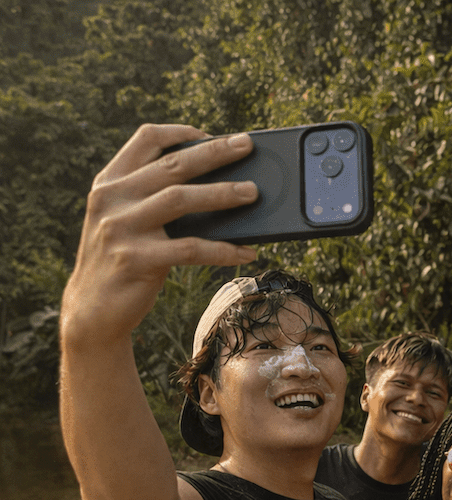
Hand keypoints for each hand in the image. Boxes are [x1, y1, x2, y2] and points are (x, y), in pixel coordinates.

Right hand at [63, 125, 258, 342]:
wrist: (92, 309)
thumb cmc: (122, 259)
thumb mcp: (126, 220)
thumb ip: (152, 198)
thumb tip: (215, 185)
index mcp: (109, 183)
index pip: (145, 139)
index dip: (181, 132)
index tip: (212, 134)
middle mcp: (112, 199)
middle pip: (172, 165)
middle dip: (214, 152)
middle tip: (246, 144)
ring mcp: (122, 228)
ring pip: (181, 199)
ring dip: (222, 193)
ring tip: (253, 192)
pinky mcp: (136, 259)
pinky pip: (191, 249)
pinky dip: (223, 249)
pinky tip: (246, 252)